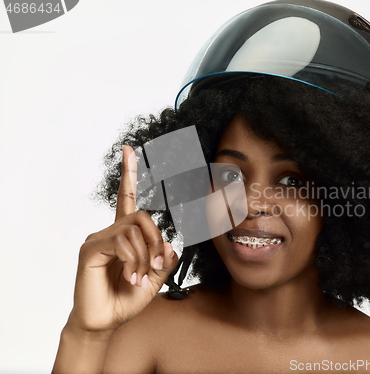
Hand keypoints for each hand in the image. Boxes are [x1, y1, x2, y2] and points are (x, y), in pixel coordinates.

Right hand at [69, 145, 177, 332]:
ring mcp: (98, 239)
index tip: (129, 150)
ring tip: (138, 277)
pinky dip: (132, 260)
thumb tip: (170, 242)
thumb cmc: (126, 298)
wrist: (105, 321)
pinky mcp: (90, 250)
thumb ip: (164, 258)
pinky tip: (129, 275)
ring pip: (133, 230)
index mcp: (125, 235)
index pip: (127, 198)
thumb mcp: (155, 278)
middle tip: (155, 265)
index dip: (129, 174)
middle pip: (142, 216)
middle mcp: (110, 232)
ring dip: (144, 256)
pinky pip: (120, 241)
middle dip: (155, 240)